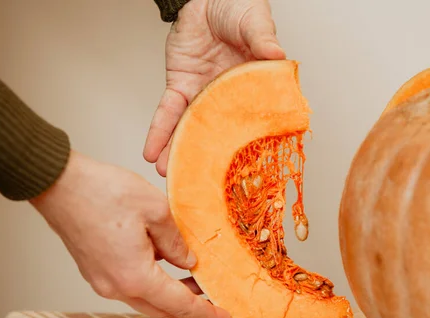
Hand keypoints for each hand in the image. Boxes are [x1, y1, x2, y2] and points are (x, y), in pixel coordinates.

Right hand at [29, 150, 233, 317]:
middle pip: (163, 310)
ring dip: (172, 296)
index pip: (180, 305)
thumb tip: (188, 262)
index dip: (207, 314)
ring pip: (147, 300)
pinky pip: (132, 287)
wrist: (59, 184)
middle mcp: (116, 287)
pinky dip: (154, 286)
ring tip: (197, 282)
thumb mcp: (156, 210)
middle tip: (216, 305)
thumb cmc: (103, 192)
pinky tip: (168, 268)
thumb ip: (176, 242)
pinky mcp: (96, 272)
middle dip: (192, 309)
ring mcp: (102, 281)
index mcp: (135, 276)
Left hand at [143, 0, 284, 175]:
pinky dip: (159, 132)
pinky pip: (168, 113)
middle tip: (206, 189)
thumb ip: (264, 39)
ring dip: (181, 155)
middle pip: (220, 136)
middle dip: (212, 162)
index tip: (249, 177)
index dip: (251, 150)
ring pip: (192, 131)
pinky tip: (152, 153)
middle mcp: (228, 99)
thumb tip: (277, 55)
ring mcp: (203, 96)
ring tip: (174, 180)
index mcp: (254, 89)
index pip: (255, 124)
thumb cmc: (238, 8)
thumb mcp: (255, 22)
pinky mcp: (180, 87)